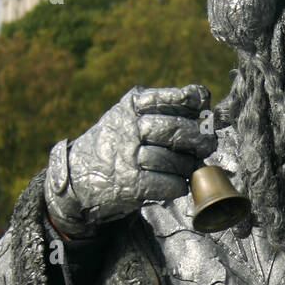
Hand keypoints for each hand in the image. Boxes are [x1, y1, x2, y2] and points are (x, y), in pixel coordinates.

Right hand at [45, 84, 211, 235]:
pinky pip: (166, 184)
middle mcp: (128, 128)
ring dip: (187, 166)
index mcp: (131, 107)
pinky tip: (177, 184)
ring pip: (172, 160)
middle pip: (174, 129)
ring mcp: (127, 156)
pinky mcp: (128, 184)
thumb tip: (203, 105)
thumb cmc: (114, 145)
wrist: (76, 177)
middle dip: (197, 138)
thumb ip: (160, 110)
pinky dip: (177, 185)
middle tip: (208, 145)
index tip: (203, 107)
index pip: (167, 98)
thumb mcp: (128, 116)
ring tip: (187, 168)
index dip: (190, 101)